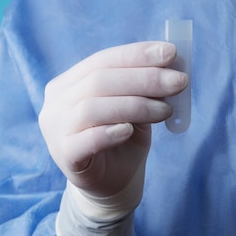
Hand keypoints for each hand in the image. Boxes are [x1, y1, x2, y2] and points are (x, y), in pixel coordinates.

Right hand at [39, 41, 187, 198]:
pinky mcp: (64, 156)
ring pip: (93, 107)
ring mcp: (55, 129)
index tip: (171, 52)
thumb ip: (145, 86)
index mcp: (71, 82)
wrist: (113, 183)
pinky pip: (84, 140)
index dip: (137, 54)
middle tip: (180, 81)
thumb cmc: (124, 138)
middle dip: (145, 78)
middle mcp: (57, 101)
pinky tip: (129, 131)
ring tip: (166, 110)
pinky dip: (109, 132)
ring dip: (136, 105)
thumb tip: (172, 61)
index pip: (103, 60)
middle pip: (99, 80)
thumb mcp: (137, 107)